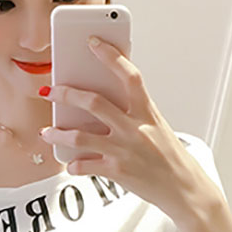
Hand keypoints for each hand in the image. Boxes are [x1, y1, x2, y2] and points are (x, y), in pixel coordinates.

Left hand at [39, 37, 223, 222]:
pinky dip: (73, 165)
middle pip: (94, 103)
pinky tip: (70, 164)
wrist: (184, 189)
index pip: (129, 76)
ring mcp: (125, 150)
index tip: (93, 42)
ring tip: (46, 133)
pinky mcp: (118, 171)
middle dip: (66, 94)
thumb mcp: (156, 126)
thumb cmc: (168, 156)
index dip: (111, 57)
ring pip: (81, 136)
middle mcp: (135, 127)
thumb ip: (132, 113)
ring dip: (58, 133)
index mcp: (147, 112)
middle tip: (50, 90)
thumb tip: (101, 102)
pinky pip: (85, 165)